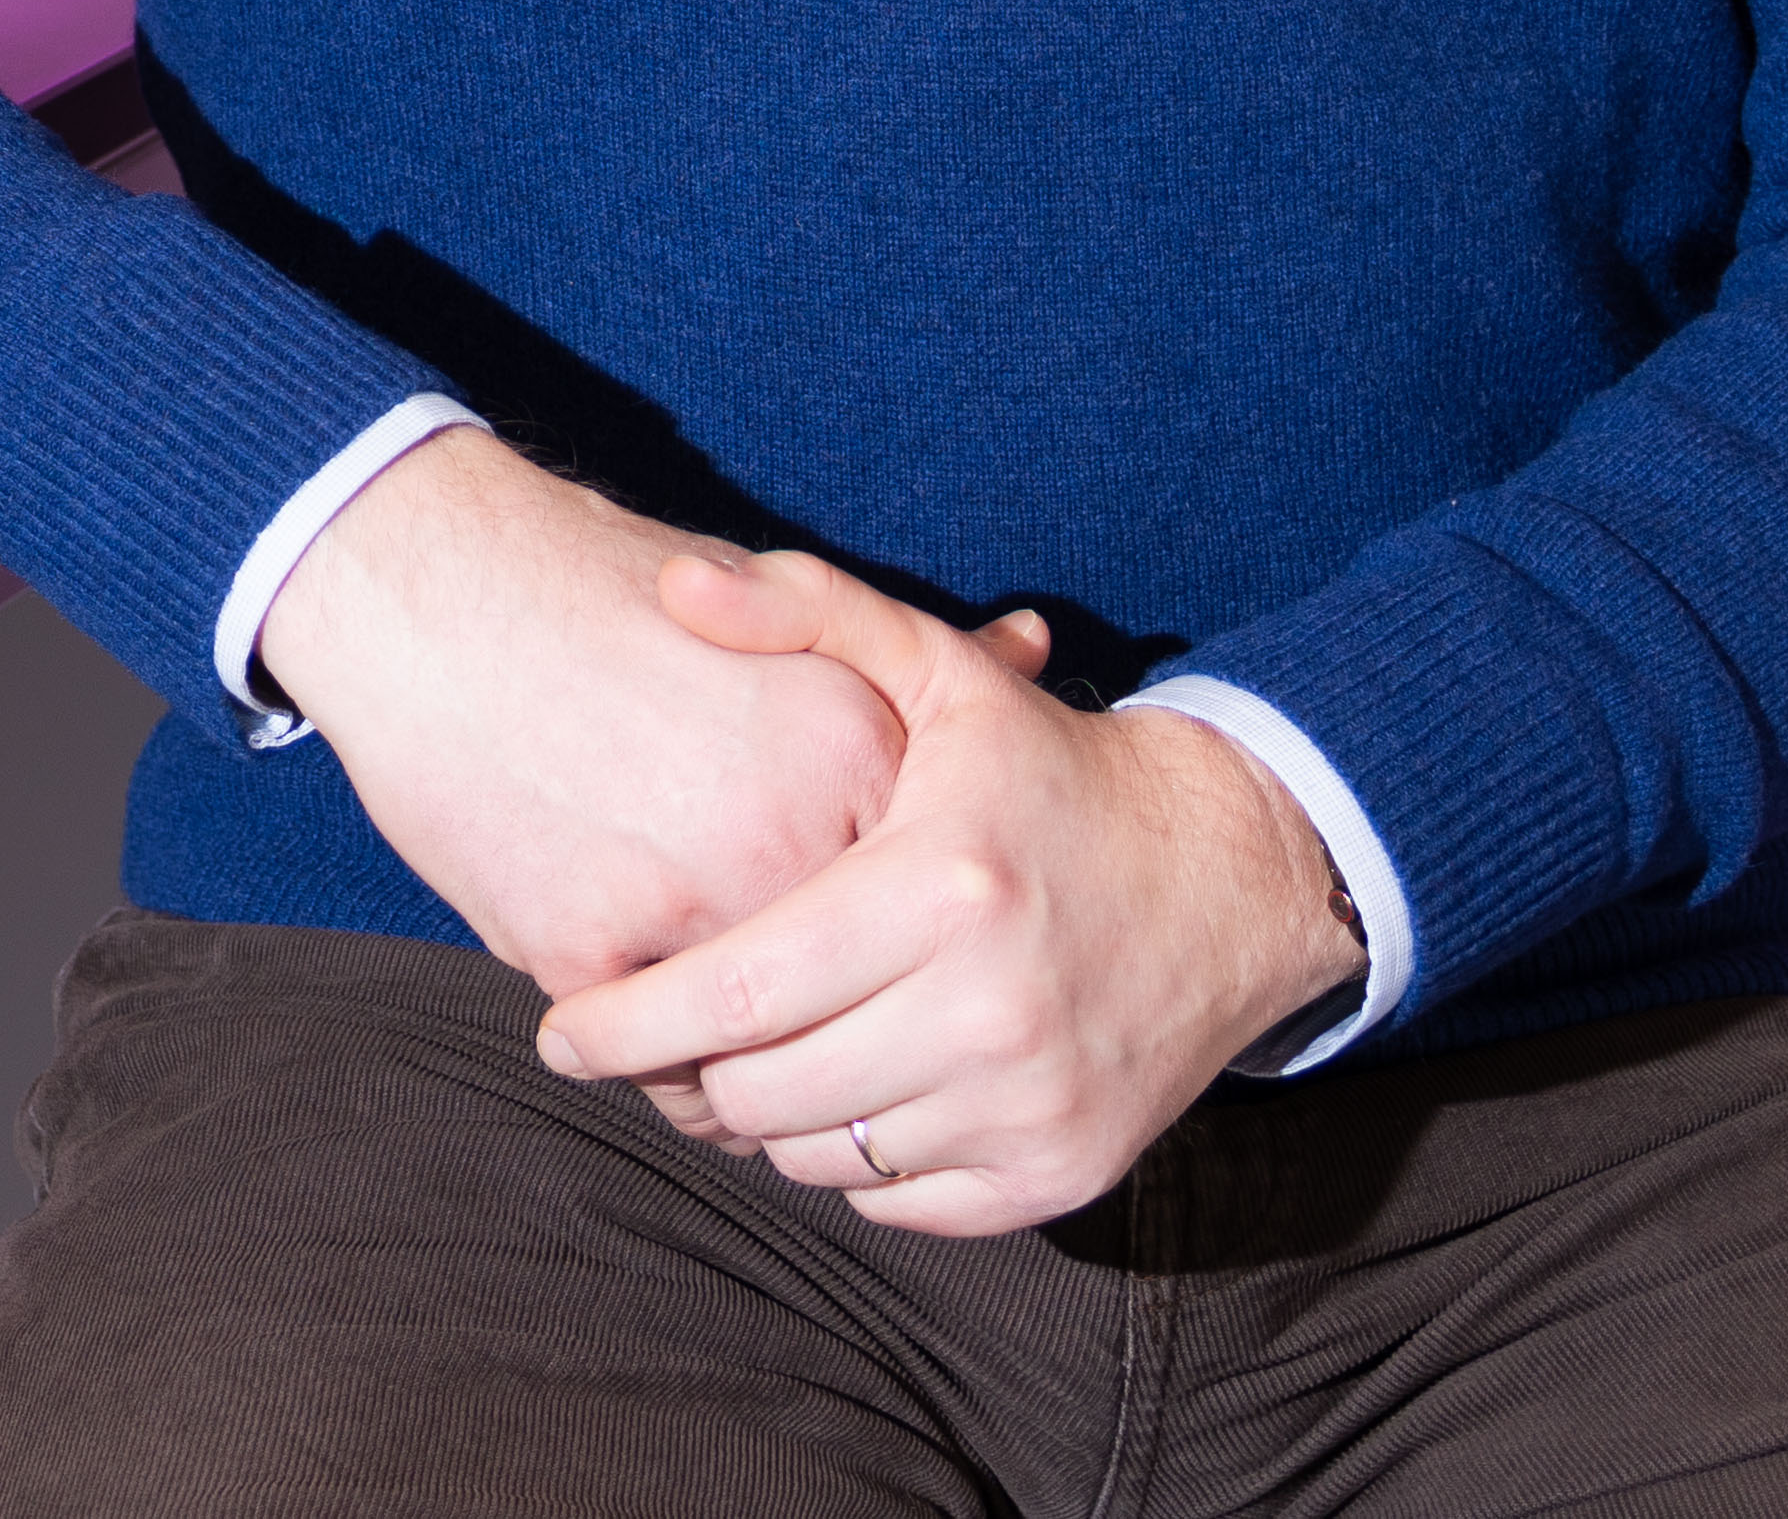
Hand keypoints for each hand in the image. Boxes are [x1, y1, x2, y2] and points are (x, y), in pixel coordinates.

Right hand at [258, 437, 941, 1007]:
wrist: (431, 586)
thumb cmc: (605, 589)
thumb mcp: (771, 603)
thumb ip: (906, 657)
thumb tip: (1036, 646)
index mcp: (860, 762)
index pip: (930, 925)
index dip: (908, 957)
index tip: (890, 968)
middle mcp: (795, 845)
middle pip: (858, 1007)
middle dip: (841, 1038)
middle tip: (814, 1038)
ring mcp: (689, 906)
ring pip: (756, 1060)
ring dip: (746, 1075)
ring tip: (726, 1051)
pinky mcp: (582, 953)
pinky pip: (647, 1062)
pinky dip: (643, 1058)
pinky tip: (627, 1026)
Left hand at [529, 546, 1365, 1235]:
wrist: (1230, 878)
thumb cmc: (1045, 771)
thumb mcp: (933, 668)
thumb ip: (800, 609)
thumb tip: (673, 582)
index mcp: (938, 888)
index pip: (734, 992)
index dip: (623, 1026)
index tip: (556, 1033)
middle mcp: (990, 1010)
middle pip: (764, 1091)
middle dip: (684, 1075)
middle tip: (653, 1041)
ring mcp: (1033, 1103)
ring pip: (824, 1157)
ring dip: (767, 1115)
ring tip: (749, 1053)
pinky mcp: (1064, 1171)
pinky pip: (902, 1205)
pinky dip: (854, 1162)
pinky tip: (846, 1088)